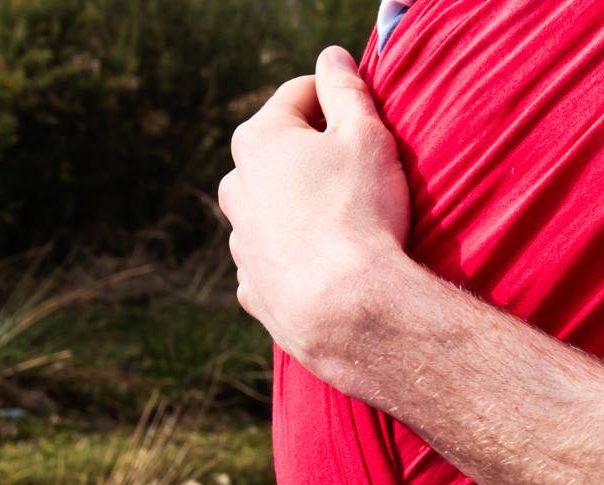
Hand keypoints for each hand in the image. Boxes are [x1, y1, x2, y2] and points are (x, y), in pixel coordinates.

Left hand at [217, 47, 411, 390]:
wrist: (347, 307)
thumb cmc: (359, 212)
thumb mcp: (365, 136)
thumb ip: (346, 89)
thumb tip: (332, 57)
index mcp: (259, 139)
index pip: (300, 96)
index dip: (339, 102)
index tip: (366, 121)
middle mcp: (237, 186)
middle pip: (278, 152)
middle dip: (314, 156)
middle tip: (358, 175)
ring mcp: (240, 240)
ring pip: (270, 207)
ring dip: (300, 207)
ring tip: (342, 225)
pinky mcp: (251, 286)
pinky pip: (270, 259)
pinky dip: (292, 256)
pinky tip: (322, 265)